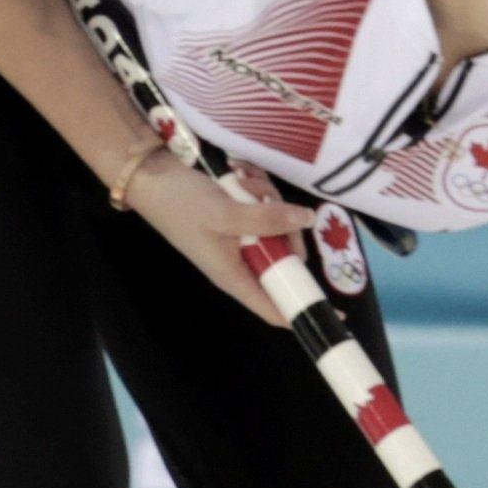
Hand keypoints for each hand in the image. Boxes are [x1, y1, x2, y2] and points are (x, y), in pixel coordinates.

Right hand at [123, 156, 310, 325]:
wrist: (150, 175)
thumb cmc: (180, 203)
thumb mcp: (225, 212)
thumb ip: (267, 219)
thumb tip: (305, 221)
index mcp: (235, 277)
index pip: (275, 309)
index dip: (304, 312)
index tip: (337, 312)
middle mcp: (242, 263)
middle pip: (287, 259)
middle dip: (286, 228)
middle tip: (268, 201)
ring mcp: (242, 241)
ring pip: (279, 230)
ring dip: (270, 202)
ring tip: (246, 182)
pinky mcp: (241, 219)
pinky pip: (266, 211)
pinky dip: (260, 192)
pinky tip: (242, 176)